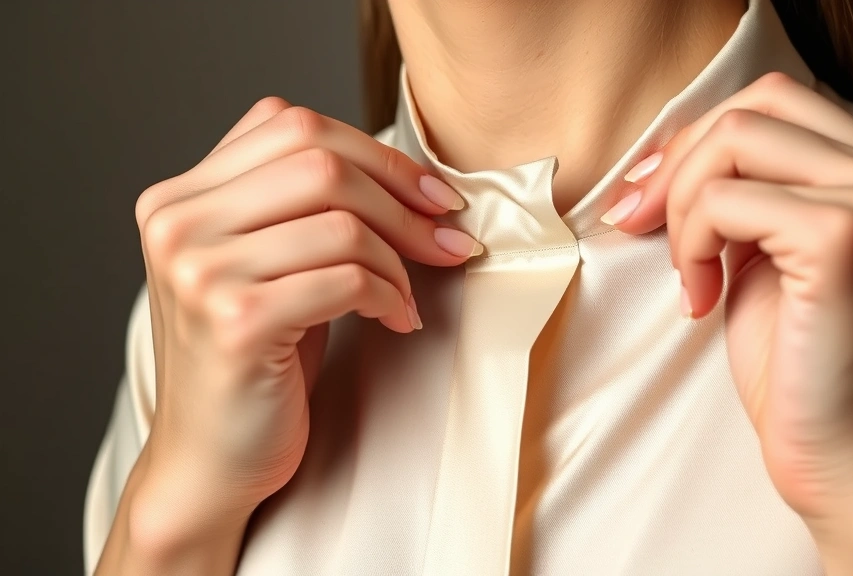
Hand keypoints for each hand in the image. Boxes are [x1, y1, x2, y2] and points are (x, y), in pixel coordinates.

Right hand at [131, 97, 480, 542]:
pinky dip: (388, 295)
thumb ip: (297, 204)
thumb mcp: (263, 263)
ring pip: (341, 222)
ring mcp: (200, 272)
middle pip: (320, 161)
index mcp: (180, 197)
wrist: (209, 458)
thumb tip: (409, 176)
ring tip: (407, 294)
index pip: (290, 123)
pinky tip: (397, 320)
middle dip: (401, 200)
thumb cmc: (252, 358)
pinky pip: (346, 279)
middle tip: (446, 239)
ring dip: (399, 259)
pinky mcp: (236, 322)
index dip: (376, 153)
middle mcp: (178, 224)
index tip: (430, 194)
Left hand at [604, 74, 852, 570]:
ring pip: (733, 140)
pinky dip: (691, 244)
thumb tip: (673, 155)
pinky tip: (701, 298)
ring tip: (690, 274)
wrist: (850, 463)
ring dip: (683, 207)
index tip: (649, 197)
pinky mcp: (843, 237)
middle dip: (680, 162)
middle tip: (640, 223)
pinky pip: (722, 200)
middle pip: (754, 105)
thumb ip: (749, 196)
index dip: (697, 143)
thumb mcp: (769, 258)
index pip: (774, 101)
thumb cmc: (805, 371)